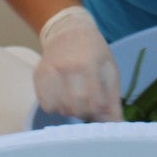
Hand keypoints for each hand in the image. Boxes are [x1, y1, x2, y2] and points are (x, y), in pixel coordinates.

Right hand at [34, 6, 122, 122]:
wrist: (68, 30)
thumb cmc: (94, 51)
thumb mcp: (109, 70)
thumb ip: (113, 99)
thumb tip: (118, 125)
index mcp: (88, 65)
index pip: (93, 101)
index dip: (99, 109)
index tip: (101, 106)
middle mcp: (66, 68)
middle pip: (75, 106)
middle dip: (85, 112)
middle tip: (88, 105)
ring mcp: (49, 72)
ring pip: (59, 108)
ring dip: (70, 110)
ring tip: (76, 100)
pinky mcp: (38, 76)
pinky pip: (46, 104)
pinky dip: (56, 107)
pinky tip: (62, 97)